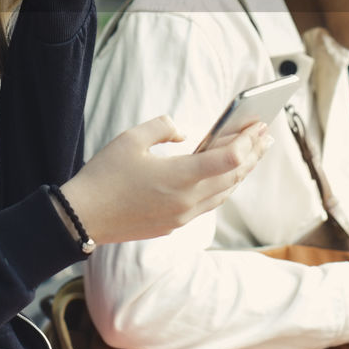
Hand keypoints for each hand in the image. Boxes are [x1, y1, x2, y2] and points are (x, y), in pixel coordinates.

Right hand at [59, 116, 271, 244]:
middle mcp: (187, 201)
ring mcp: (182, 216)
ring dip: (242, 172)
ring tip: (254, 153)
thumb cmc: (104, 175)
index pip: (228, 160)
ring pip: (224, 193)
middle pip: (233, 177)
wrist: (82, 218)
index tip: (257, 125)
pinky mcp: (173, 224)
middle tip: (266, 134)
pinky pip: (209, 203)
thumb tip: (185, 133)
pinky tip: (225, 175)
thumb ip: (163, 127)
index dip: (246, 141)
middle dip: (252, 153)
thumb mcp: (131, 138)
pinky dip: (223, 186)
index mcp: (178, 178)